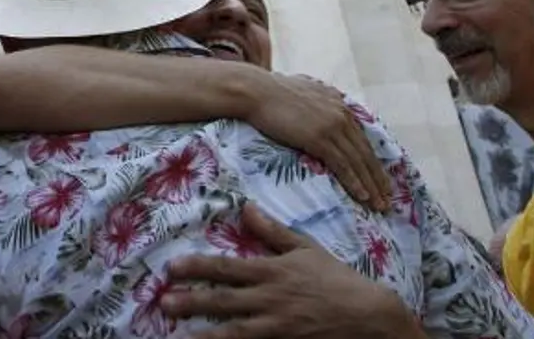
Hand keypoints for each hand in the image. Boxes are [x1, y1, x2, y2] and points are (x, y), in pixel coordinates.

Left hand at [163, 204, 421, 338]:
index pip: (227, 268)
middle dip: (192, 301)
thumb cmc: (336, 279)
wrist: (369, 316)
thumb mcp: (305, 248)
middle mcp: (270, 300)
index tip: (172, 267)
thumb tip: (246, 207)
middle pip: (224, 301)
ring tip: (180, 336)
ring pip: (234, 332)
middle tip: (163, 302)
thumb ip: (272, 231)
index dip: (198, 267)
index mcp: (272, 272)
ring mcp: (277, 327)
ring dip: (205, 334)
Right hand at [241, 72, 389, 211]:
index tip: (381, 179)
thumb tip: (319, 108)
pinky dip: (354, 183)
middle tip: (387, 199)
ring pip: (358, 162)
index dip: (373, 162)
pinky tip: (362, 197)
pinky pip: (343, 165)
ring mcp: (332, 126)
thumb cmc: (270, 92)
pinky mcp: (320, 138)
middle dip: (378, 178)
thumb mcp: (304, 92)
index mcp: (339, 105)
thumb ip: (318, 102)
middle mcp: (342, 115)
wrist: (255, 90)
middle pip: (365, 153)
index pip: (362, 139)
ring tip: (380, 205)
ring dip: (371, 186)